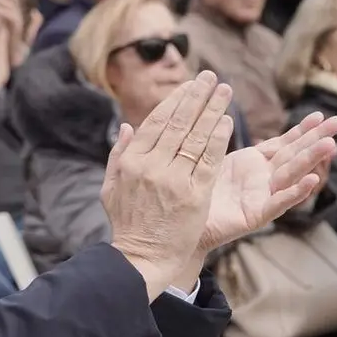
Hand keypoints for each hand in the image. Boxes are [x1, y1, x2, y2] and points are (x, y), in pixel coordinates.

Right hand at [103, 72, 233, 300]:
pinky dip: (218, 139)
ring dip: (213, 110)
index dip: (175, 100)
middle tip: (211, 77)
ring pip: (196, 137)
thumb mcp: (110, 188)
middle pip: (179, 123)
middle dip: (197, 96)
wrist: (140, 259)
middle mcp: (151, 166)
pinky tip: (226, 122)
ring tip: (225, 92)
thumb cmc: (127, 225)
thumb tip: (127, 126)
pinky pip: (209, 160)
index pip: (157, 122)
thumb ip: (118, 154)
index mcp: (131, 161)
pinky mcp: (194, 195)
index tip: (190, 85)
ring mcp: (174, 180)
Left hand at [200, 111, 336, 253]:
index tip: (319, 114)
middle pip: (294, 154)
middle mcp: (264, 179)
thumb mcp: (215, 159)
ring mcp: (262, 197)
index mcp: (255, 164)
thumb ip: (224, 140)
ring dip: (312, 160)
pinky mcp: (256, 217)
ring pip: (292, 175)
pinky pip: (278, 203)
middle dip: (317, 138)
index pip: (283, 143)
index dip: (301, 129)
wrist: (185, 224)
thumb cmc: (200, 191)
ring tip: (331, 145)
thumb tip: (223, 114)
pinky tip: (313, 181)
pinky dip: (296, 192)